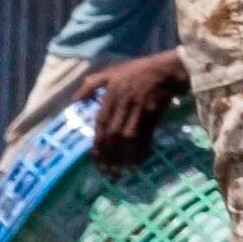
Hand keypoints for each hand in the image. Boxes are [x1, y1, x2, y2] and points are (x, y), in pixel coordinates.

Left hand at [88, 50, 186, 167]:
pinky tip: (137, 162)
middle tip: (107, 172)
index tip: (95, 160)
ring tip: (120, 172)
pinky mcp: (155, 114)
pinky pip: (146, 135)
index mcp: (112, 94)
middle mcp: (124, 103)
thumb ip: (91, 84)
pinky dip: (142, 150)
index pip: (101, 123)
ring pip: (129, 137)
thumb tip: (74, 101)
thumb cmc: (138, 70)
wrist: (167, 69)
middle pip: (113, 133)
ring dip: (124, 156)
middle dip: (108, 155)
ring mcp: (140, 109)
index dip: (97, 143)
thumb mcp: (111, 71)